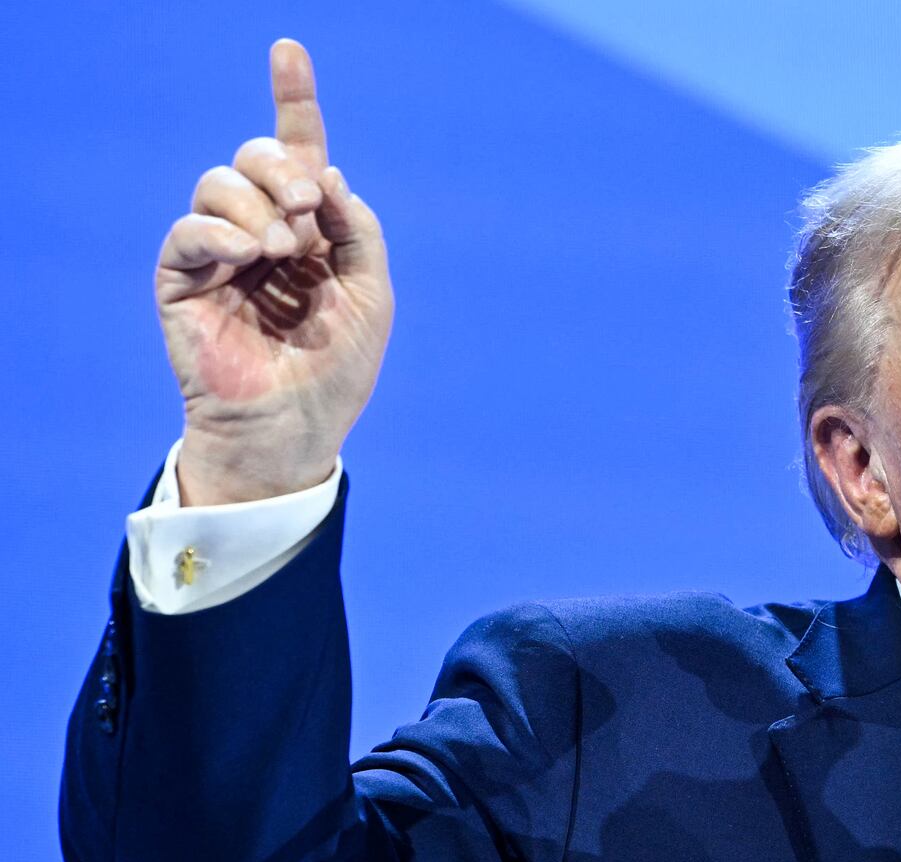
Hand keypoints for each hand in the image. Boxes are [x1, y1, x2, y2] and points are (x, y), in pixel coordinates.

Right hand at [155, 39, 391, 505]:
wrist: (296, 428)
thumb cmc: (336, 370)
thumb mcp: (372, 293)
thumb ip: (356, 229)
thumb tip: (323, 171)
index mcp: (310, 230)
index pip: (298, 153)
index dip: (293, 101)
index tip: (289, 50)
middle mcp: (263, 232)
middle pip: (256, 157)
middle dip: (282, 169)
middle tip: (307, 211)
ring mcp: (220, 255)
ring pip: (219, 182)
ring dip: (259, 206)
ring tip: (283, 251)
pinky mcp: (183, 280)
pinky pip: (190, 229)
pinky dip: (223, 233)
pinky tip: (251, 259)